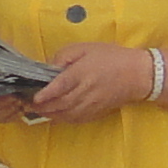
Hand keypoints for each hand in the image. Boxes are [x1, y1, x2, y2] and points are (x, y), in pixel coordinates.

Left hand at [24, 45, 153, 124]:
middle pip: (61, 104)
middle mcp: (85, 91)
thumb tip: (50, 68)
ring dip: (51, 115)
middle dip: (43, 107)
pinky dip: (63, 119)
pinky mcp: (96, 112)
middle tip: (29, 106)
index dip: (46, 94)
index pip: (60, 86)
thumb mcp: (85, 48)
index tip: (34, 98)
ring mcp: (92, 104)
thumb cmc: (111, 57)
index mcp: (82, 73)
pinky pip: (76, 119)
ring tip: (39, 111)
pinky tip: (55, 115)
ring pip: (67, 114)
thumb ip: (64, 56)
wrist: (138, 75)